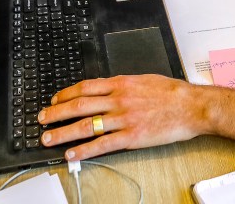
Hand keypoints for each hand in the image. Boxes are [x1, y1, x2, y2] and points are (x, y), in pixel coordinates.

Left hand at [36, 75, 202, 159]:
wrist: (192, 106)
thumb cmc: (172, 93)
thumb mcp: (144, 80)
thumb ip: (123, 85)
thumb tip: (107, 89)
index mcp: (121, 84)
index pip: (85, 87)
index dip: (66, 94)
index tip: (55, 99)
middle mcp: (119, 99)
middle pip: (79, 105)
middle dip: (56, 113)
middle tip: (41, 119)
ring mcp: (124, 119)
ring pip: (86, 125)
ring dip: (63, 132)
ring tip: (48, 138)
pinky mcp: (131, 137)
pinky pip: (102, 144)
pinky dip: (84, 150)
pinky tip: (72, 154)